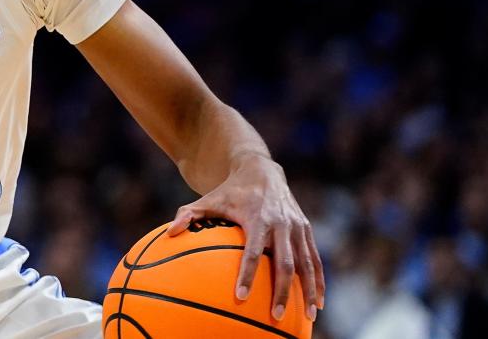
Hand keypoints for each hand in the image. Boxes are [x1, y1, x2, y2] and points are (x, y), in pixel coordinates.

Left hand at [165, 155, 324, 321]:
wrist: (261, 171)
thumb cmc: (230, 190)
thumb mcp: (208, 199)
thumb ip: (188, 214)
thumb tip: (169, 233)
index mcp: (257, 218)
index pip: (253, 252)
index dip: (247, 275)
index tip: (241, 297)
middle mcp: (281, 224)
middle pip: (285, 263)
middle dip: (282, 290)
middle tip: (276, 314)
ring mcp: (296, 227)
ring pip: (306, 263)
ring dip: (308, 290)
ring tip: (309, 316)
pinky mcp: (306, 230)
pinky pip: (315, 258)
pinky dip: (318, 280)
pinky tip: (318, 301)